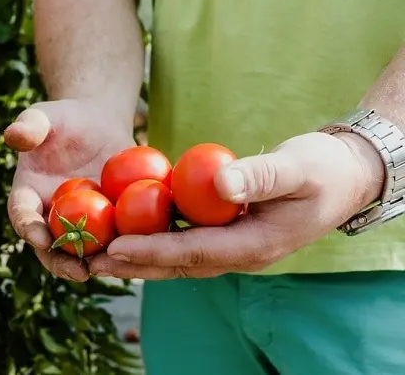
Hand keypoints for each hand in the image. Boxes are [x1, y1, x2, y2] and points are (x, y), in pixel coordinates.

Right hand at [4, 99, 135, 281]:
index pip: (22, 216)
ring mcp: (79, 224)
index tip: (40, 238)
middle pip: (51, 247)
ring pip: (84, 252)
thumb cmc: (63, 119)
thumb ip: (29, 125)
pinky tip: (140, 252)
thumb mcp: (44, 116)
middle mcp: (50, 217)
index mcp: (27, 196)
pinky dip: (125, 248)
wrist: (96, 125)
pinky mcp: (107, 223)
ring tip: (111, 270)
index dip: (29, 228)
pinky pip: (115, 239)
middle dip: (62, 263)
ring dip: (96, 264)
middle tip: (79, 272)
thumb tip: (13, 135)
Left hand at [88, 132, 384, 278]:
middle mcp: (238, 255)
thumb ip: (261, 176)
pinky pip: (183, 240)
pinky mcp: (224, 235)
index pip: (195, 253)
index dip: (153, 251)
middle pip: (176, 264)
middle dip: (132, 265)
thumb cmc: (323, 168)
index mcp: (255, 246)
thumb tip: (220, 182)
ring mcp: (231, 248)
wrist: (343, 177)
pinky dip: (152, 238)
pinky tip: (123, 229)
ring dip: (136, 257)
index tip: (115, 249)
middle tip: (88, 261)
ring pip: (176, 257)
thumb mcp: (298, 167)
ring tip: (94, 253)